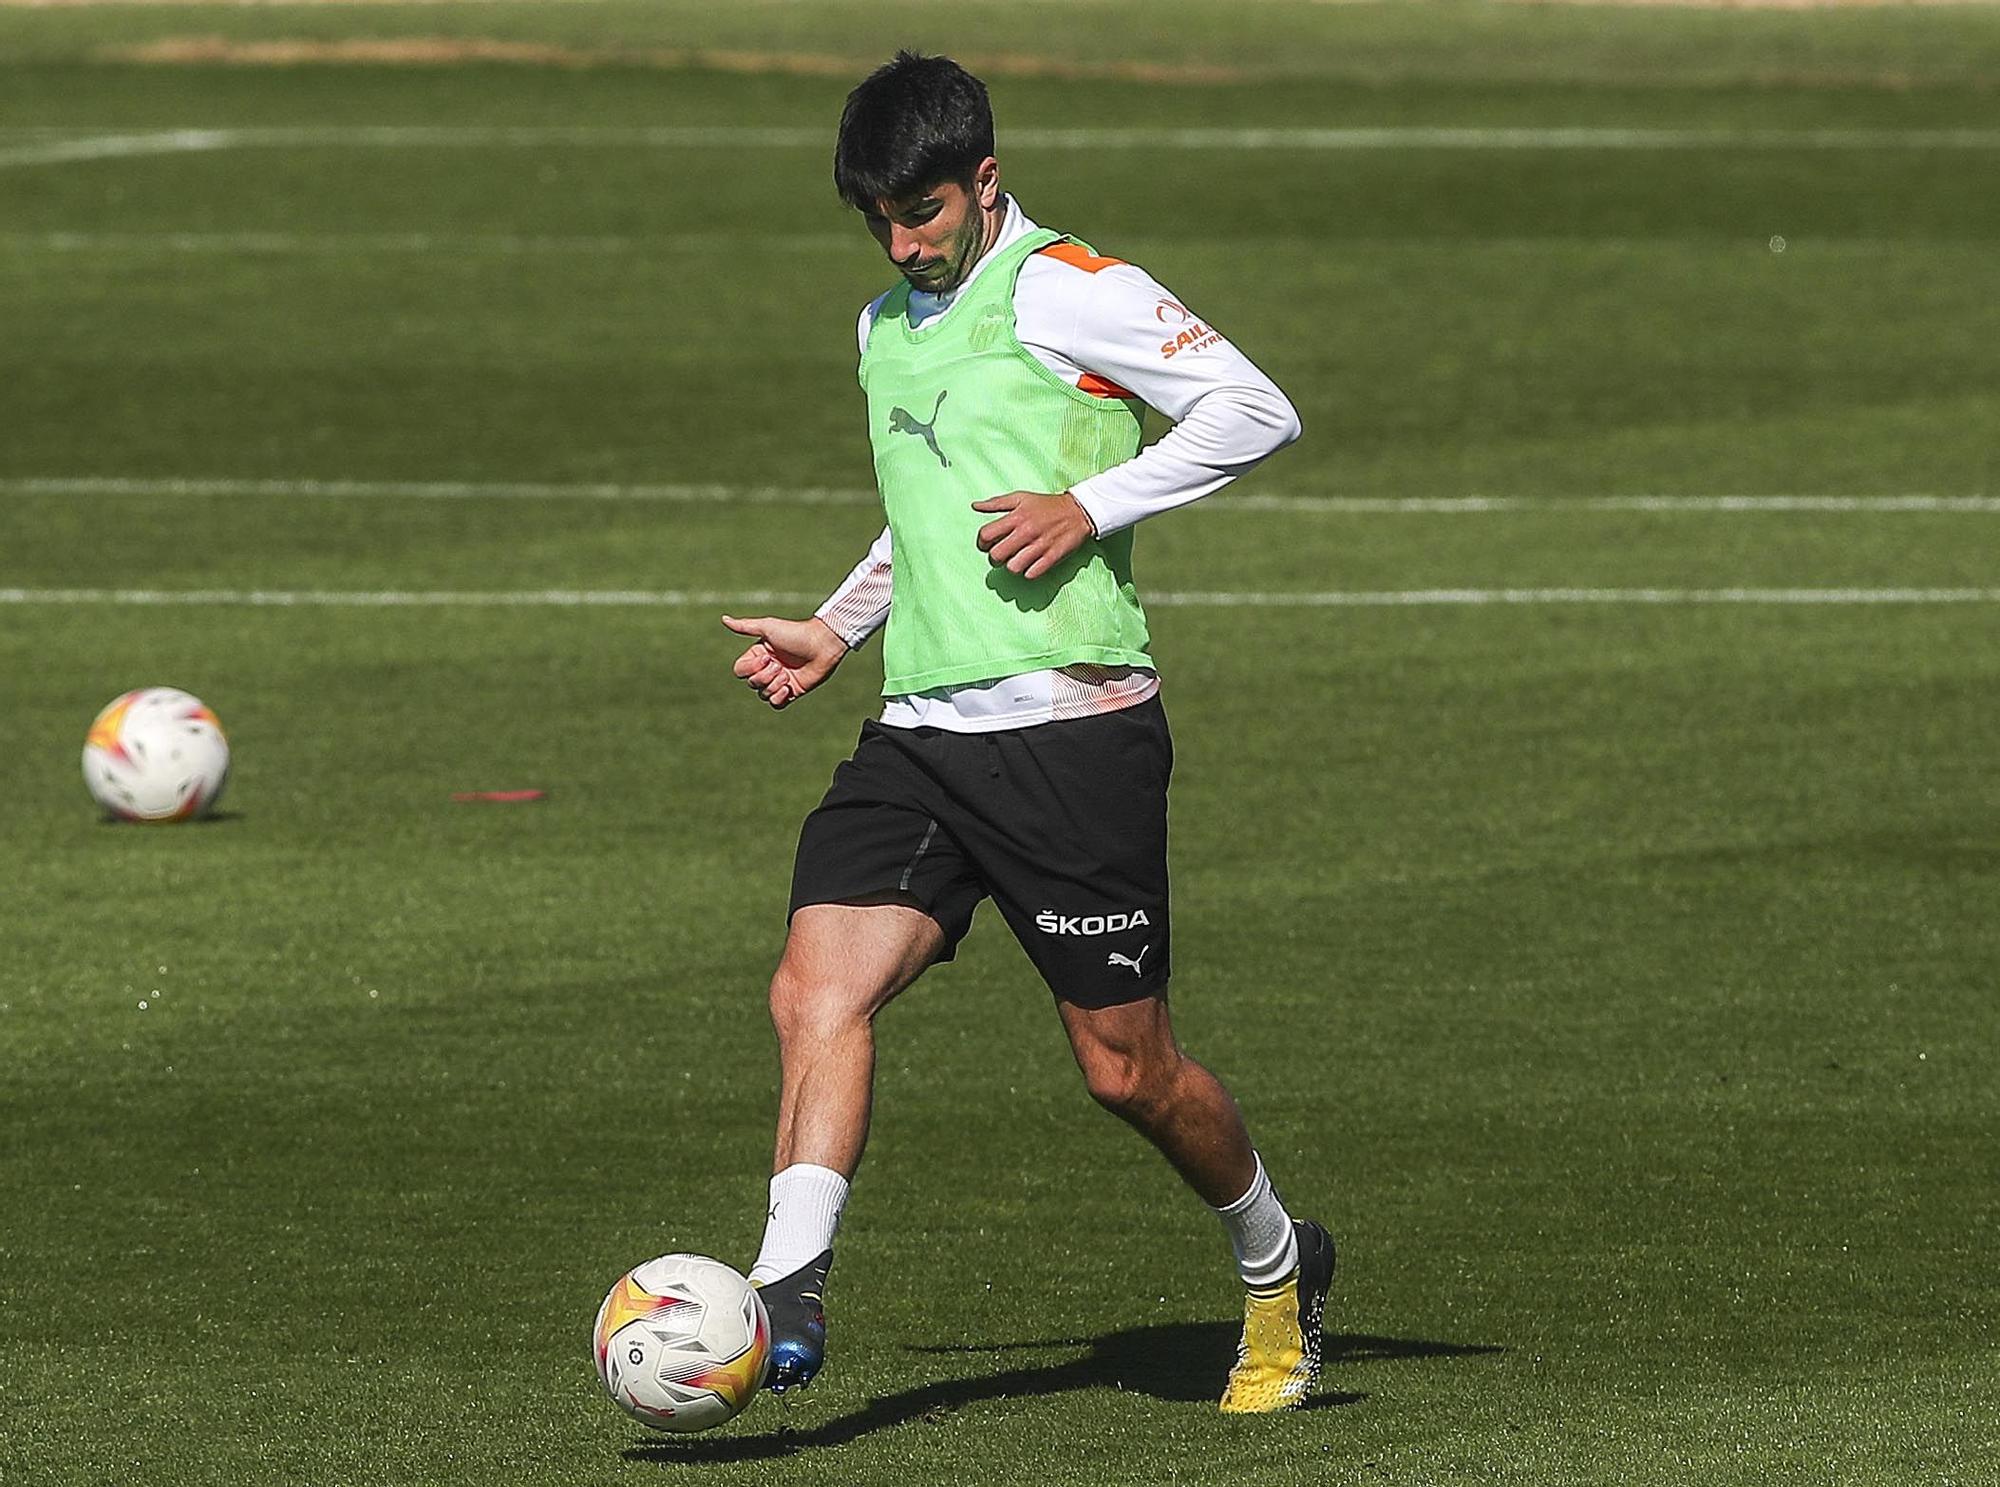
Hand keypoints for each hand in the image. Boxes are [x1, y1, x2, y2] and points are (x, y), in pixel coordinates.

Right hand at [722, 614, 848, 709]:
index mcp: (758, 655)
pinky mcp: (791, 691)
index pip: (740, 670)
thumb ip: (745, 627)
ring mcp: (778, 681)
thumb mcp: (768, 627)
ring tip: (787, 675)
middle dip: (765, 676)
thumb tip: (723, 619)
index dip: (750, 668)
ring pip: (763, 694)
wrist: (821, 645)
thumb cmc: (795, 633)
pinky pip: (776, 704)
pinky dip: (779, 698)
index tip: (767, 657)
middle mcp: (766, 668)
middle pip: (751, 683)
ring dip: (774, 685)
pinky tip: (788, 688)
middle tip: (781, 666)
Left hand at [971, 490, 1095, 579]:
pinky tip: (1031, 565)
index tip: (987, 545)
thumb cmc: (1046, 505)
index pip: (986, 534)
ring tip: (1017, 560)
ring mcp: (1040, 545)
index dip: (982, 543)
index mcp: (1016, 516)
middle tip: (1001, 555)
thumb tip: (975, 506)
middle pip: (997, 555)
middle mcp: (1026, 531)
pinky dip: (1029, 572)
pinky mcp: (1053, 556)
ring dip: (1012, 566)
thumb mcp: (1021, 498)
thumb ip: (996, 503)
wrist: (1078, 511)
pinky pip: (1032, 574)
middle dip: (995, 558)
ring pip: (1013, 567)